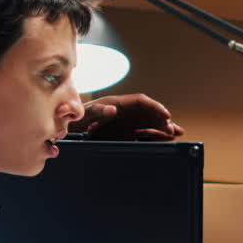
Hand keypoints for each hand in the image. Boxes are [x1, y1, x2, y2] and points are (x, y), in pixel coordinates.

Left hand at [70, 93, 184, 140]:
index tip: (166, 114)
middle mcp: (123, 112)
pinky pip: (142, 133)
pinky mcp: (123, 134)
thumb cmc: (74, 118)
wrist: (65, 130)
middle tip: (173, 130)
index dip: (155, 107)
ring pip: (148, 123)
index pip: (140, 102)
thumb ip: (97, 111)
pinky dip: (154, 136)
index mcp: (116, 103)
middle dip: (162, 120)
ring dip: (162, 128)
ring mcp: (124, 123)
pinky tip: (165, 140)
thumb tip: (113, 109)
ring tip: (176, 134)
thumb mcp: (83, 114)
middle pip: (148, 113)